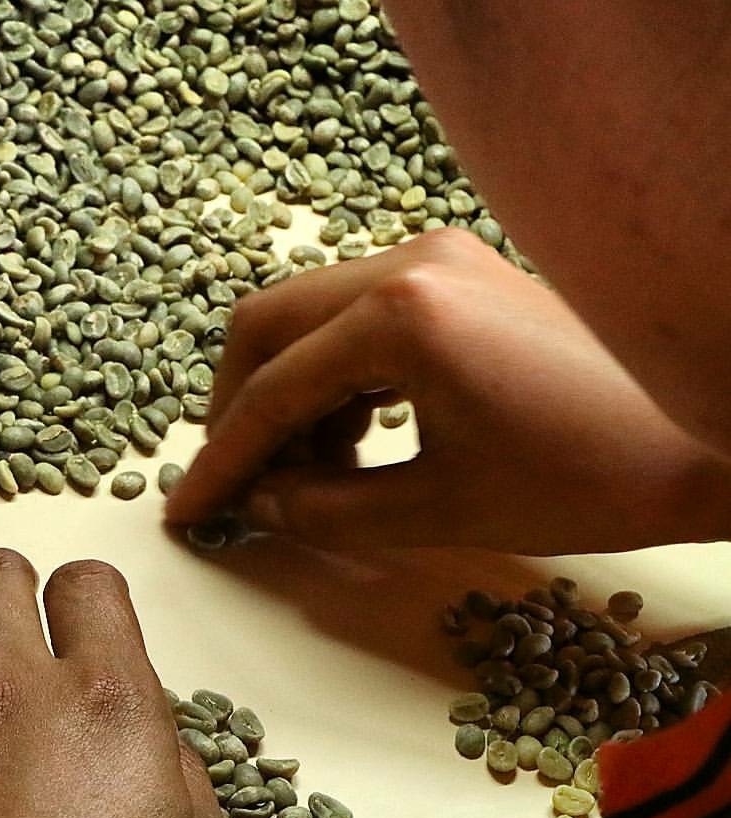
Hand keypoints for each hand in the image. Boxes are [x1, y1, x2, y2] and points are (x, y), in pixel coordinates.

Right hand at [166, 228, 729, 554]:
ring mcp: (435, 257)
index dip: (222, 459)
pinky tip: (355, 432)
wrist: (709, 427)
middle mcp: (408, 263)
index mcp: (403, 316)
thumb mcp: (443, 511)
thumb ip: (329, 511)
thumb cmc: (593, 474)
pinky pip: (358, 315)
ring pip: (308, 315)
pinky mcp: (455, 271)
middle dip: (237, 409)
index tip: (189, 507)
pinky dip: (335, 374)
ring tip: (307, 471)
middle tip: (236, 479)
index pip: (272, 390)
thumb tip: (260, 504)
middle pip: (267, 324)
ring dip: (288, 392)